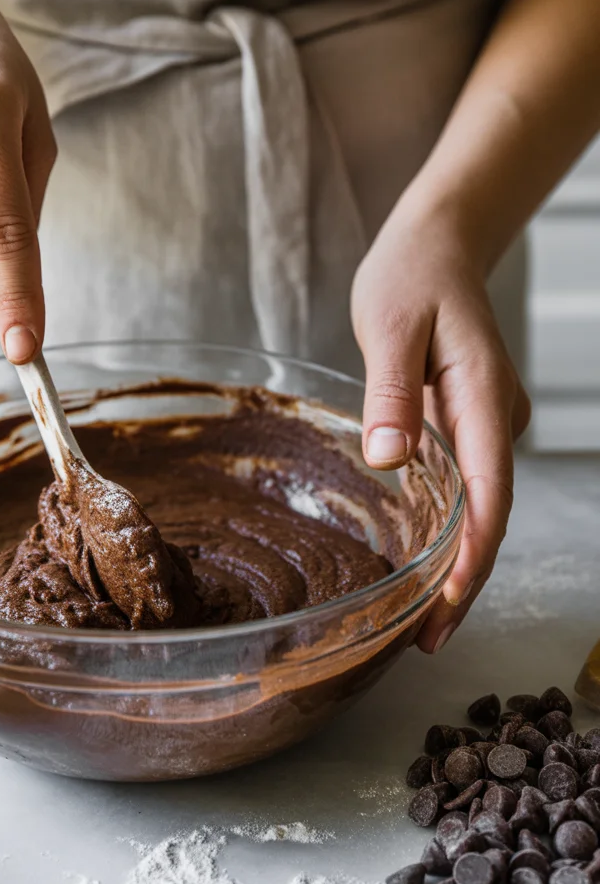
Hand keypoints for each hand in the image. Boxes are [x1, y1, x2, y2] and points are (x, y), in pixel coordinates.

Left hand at [351, 217, 530, 653]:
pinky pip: (465, 483)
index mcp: (483, 397)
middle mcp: (494, 417)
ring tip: (422, 618)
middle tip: (427, 639)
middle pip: (489, 514)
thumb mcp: (389, 325)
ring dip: (456, 560)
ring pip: (479, 503)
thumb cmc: (411, 276)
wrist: (436, 244)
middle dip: (464, 580)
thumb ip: (391, 390)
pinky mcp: (467, 420)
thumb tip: (391, 459)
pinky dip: (448, 526)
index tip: (448, 607)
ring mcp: (485, 421)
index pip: (489, 495)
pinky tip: (422, 556)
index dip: (472, 558)